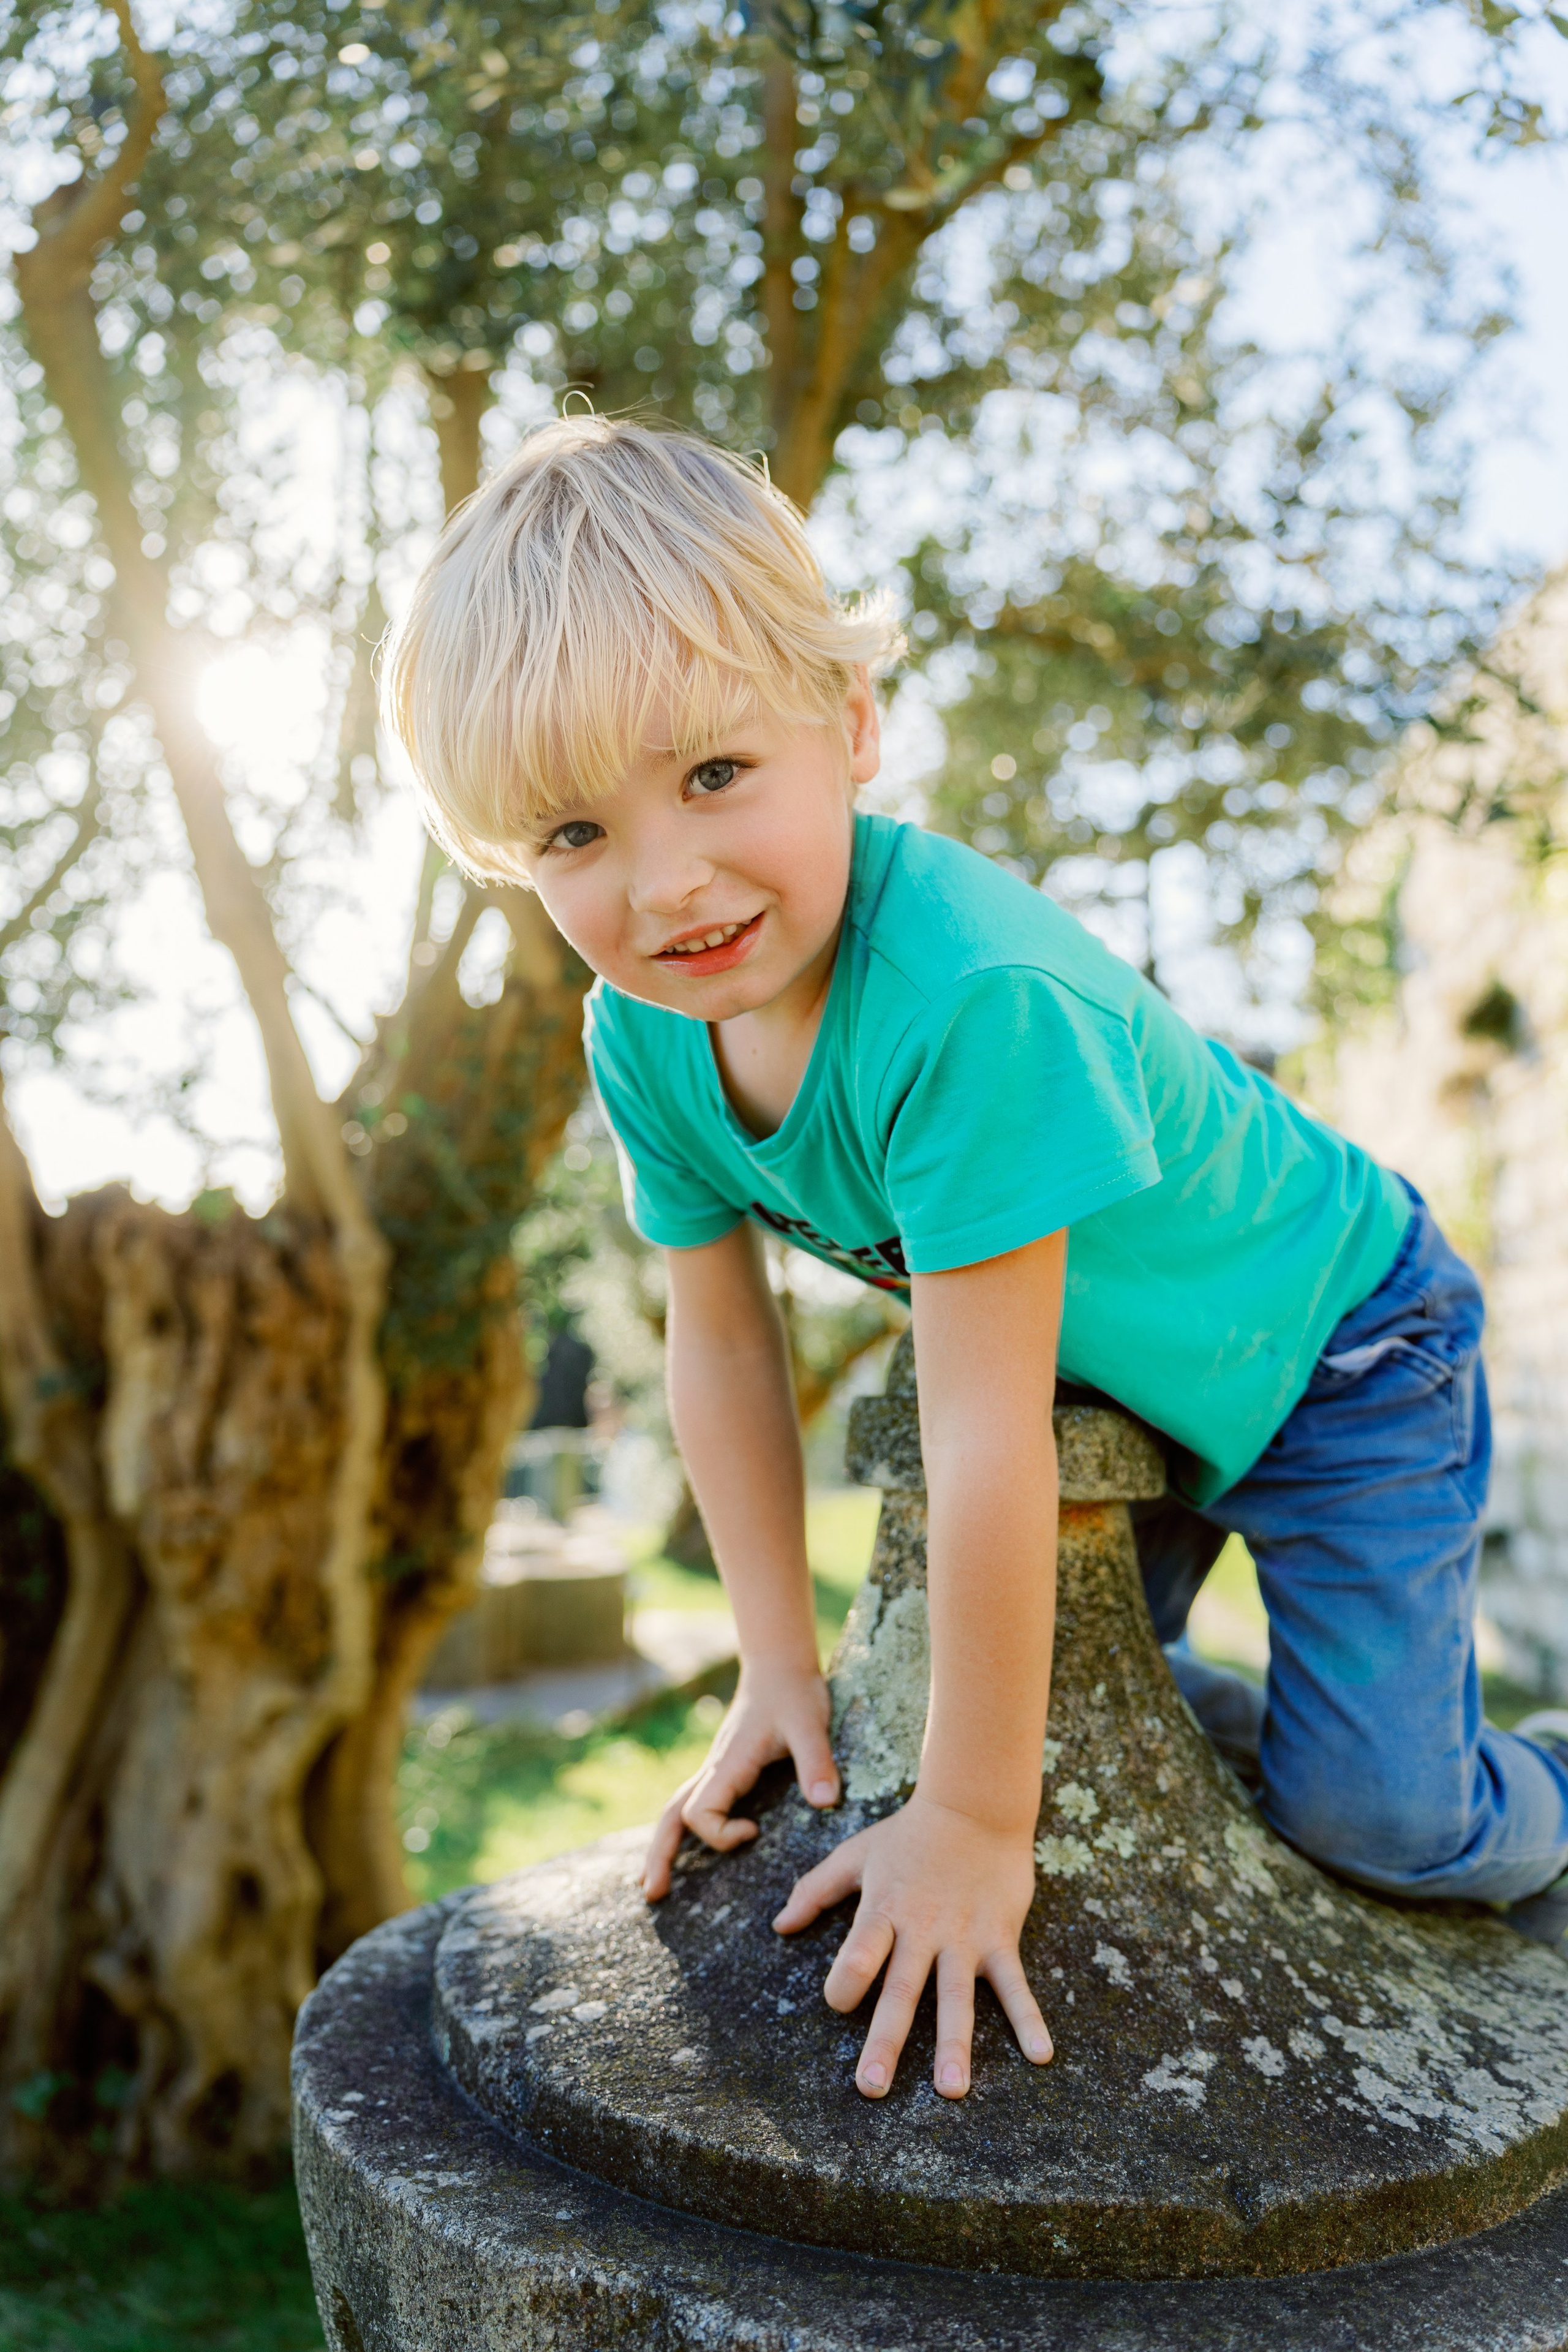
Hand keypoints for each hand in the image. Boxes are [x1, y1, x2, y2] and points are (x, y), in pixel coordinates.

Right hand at [641, 1658, 839, 1899]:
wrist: (779, 1665)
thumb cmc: (794, 1692)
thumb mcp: (810, 1724)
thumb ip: (816, 1761)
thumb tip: (825, 1803)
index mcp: (729, 1763)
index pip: (699, 1812)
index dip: (721, 1834)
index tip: (756, 1832)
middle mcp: (714, 1767)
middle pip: (670, 1815)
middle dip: (659, 1853)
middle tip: (652, 1894)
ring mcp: (716, 1767)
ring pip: (675, 1808)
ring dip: (662, 1845)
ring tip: (654, 1883)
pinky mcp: (724, 1767)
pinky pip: (693, 1802)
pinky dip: (681, 1829)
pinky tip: (684, 1848)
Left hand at [773, 1791, 1051, 2098]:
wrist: (974, 1805)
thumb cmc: (907, 1834)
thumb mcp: (856, 1856)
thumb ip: (815, 1890)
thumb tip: (779, 1926)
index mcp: (883, 1910)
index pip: (857, 1954)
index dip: (844, 1982)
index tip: (839, 2003)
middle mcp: (922, 1930)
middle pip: (901, 1990)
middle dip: (886, 2041)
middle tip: (872, 2088)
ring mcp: (964, 1936)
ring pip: (957, 1997)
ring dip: (955, 2043)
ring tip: (952, 2089)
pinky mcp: (1000, 1937)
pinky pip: (1015, 1984)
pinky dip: (1029, 2019)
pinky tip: (1041, 2056)